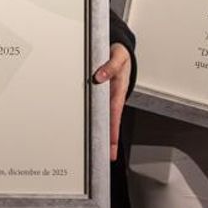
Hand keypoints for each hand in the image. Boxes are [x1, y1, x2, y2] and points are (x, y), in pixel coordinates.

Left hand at [92, 43, 132, 160]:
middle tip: (104, 158)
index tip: (110, 146)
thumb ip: (110, 66)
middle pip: (108, 122)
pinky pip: (95, 108)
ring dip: (98, 132)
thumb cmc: (120, 55)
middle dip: (107, 141)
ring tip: (95, 150)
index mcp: (118, 91)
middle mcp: (111, 97)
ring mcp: (105, 97)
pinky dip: (91, 118)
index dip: (112, 132)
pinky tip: (86, 128)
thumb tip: (99, 77)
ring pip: (101, 117)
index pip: (114, 116)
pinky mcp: (98, 93)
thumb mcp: (118, 56)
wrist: (119, 49)